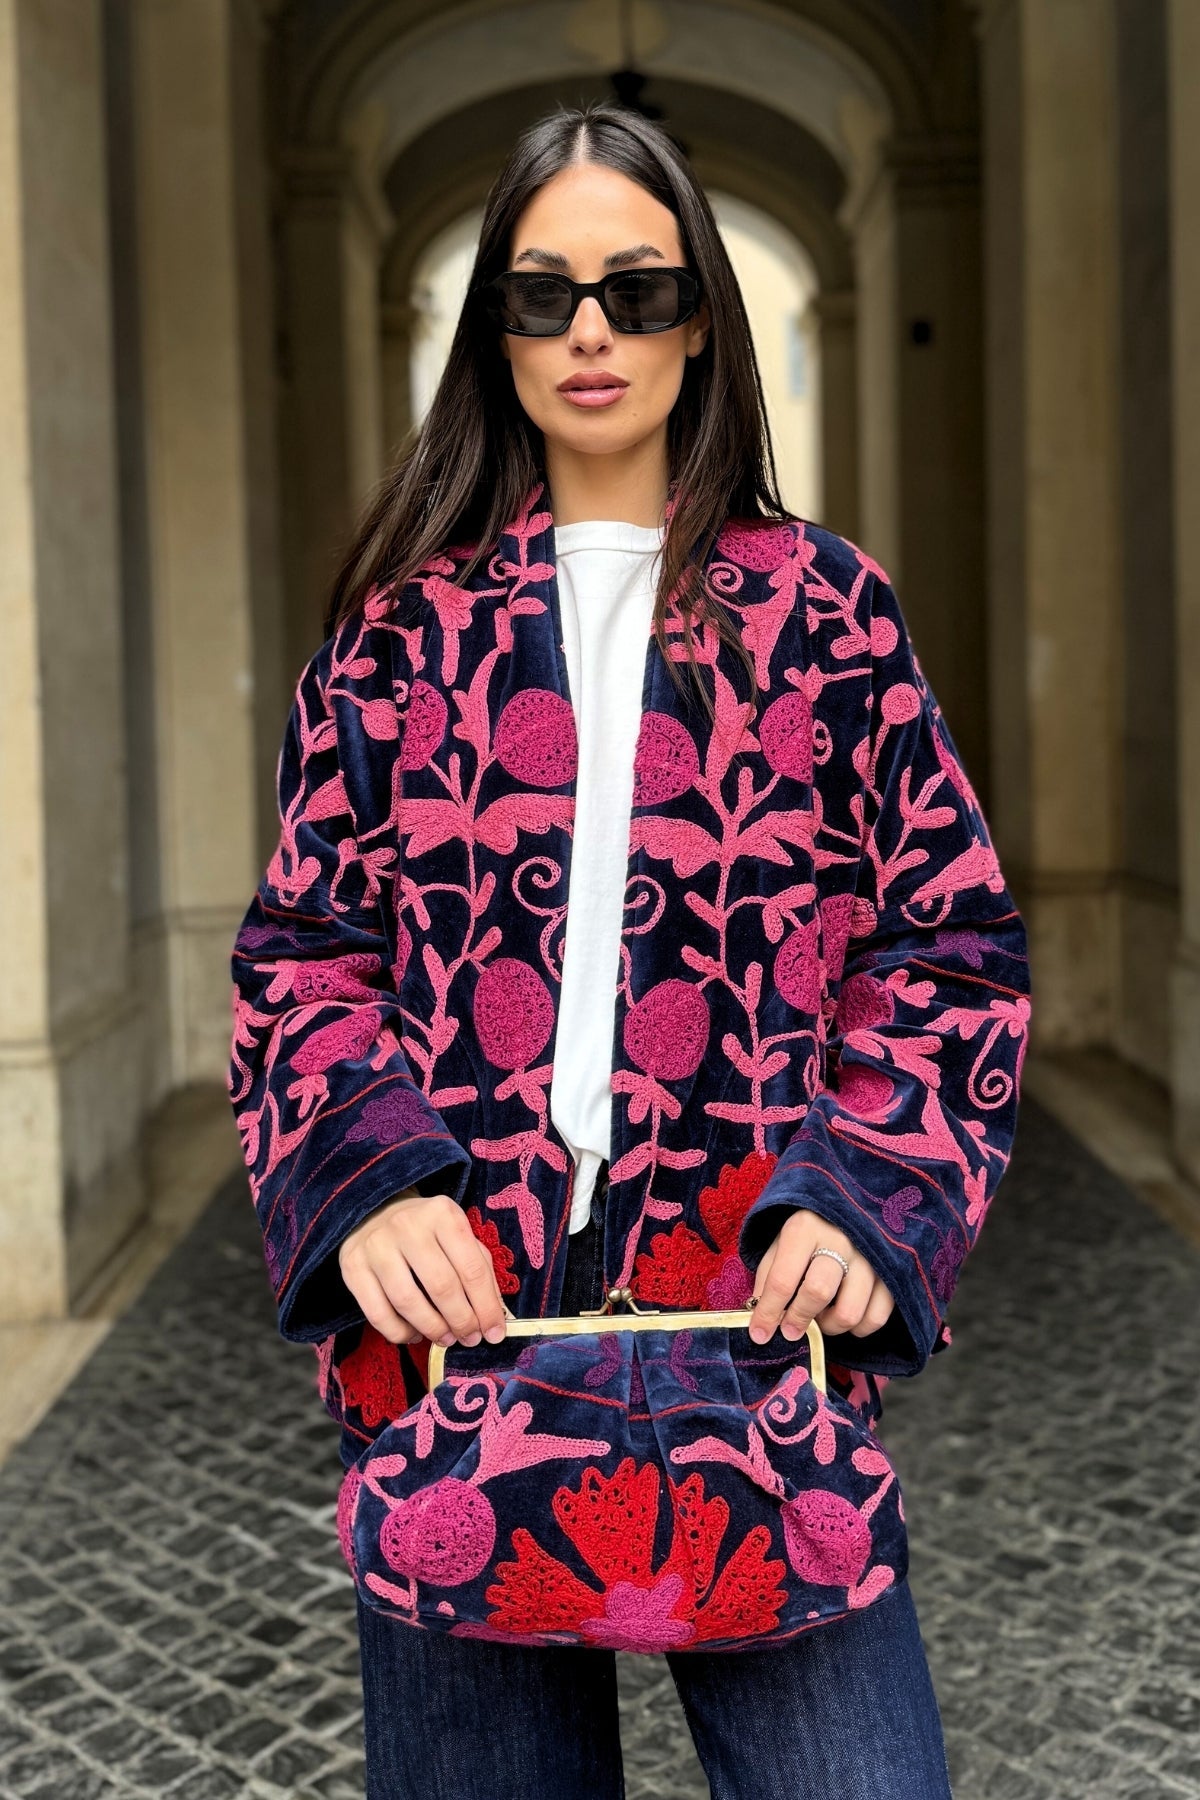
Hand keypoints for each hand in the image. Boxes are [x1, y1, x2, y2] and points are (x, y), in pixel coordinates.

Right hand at [338, 1187, 506, 1349]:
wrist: (375, 1210)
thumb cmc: (427, 1229)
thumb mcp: (457, 1234)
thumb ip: (479, 1268)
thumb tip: (494, 1316)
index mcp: (443, 1214)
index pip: (472, 1269)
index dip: (486, 1307)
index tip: (494, 1333)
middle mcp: (408, 1226)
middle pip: (442, 1287)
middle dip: (462, 1321)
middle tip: (470, 1339)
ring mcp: (376, 1246)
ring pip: (408, 1302)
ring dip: (433, 1329)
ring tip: (446, 1339)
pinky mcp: (352, 1267)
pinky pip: (378, 1314)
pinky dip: (400, 1333)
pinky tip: (416, 1334)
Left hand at [749, 1209, 894, 1344]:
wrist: (851, 1206)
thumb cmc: (810, 1231)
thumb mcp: (781, 1241)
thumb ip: (769, 1276)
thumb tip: (760, 1317)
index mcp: (805, 1228)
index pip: (783, 1279)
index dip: (768, 1312)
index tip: (759, 1334)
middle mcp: (840, 1239)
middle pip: (818, 1292)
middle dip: (799, 1319)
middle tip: (790, 1330)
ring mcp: (871, 1256)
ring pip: (849, 1312)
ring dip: (829, 1326)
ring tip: (820, 1318)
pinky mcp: (893, 1272)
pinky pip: (876, 1317)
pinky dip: (858, 1328)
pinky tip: (844, 1317)